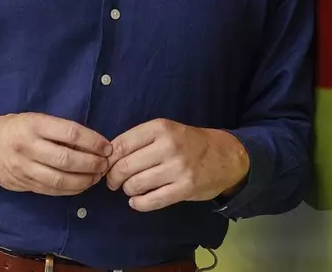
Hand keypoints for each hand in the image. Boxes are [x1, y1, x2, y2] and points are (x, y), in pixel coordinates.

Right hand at [0, 113, 112, 195]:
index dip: (92, 141)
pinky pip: (51, 190)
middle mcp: (28, 147)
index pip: (70, 133)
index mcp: (34, 125)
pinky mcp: (23, 184)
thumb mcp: (36, 119)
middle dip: (91, 164)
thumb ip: (60, 130)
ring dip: (84, 181)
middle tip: (105, 164)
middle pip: (66, 160)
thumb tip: (93, 144)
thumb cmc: (17, 128)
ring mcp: (24, 168)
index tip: (107, 146)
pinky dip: (71, 190)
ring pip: (59, 180)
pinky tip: (82, 185)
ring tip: (97, 176)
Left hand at [105, 119, 248, 211]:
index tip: (106, 166)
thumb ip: (140, 140)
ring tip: (130, 189)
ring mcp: (178, 168)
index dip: (108, 159)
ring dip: (127, 190)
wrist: (225, 156)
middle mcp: (169, 146)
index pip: (121, 145)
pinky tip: (137, 201)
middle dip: (113, 178)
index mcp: (160, 128)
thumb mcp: (166, 130)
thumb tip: (107, 157)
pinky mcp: (185, 188)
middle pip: (125, 166)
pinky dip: (139, 204)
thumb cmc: (189, 143)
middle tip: (113, 182)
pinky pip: (152, 201)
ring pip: (136, 185)